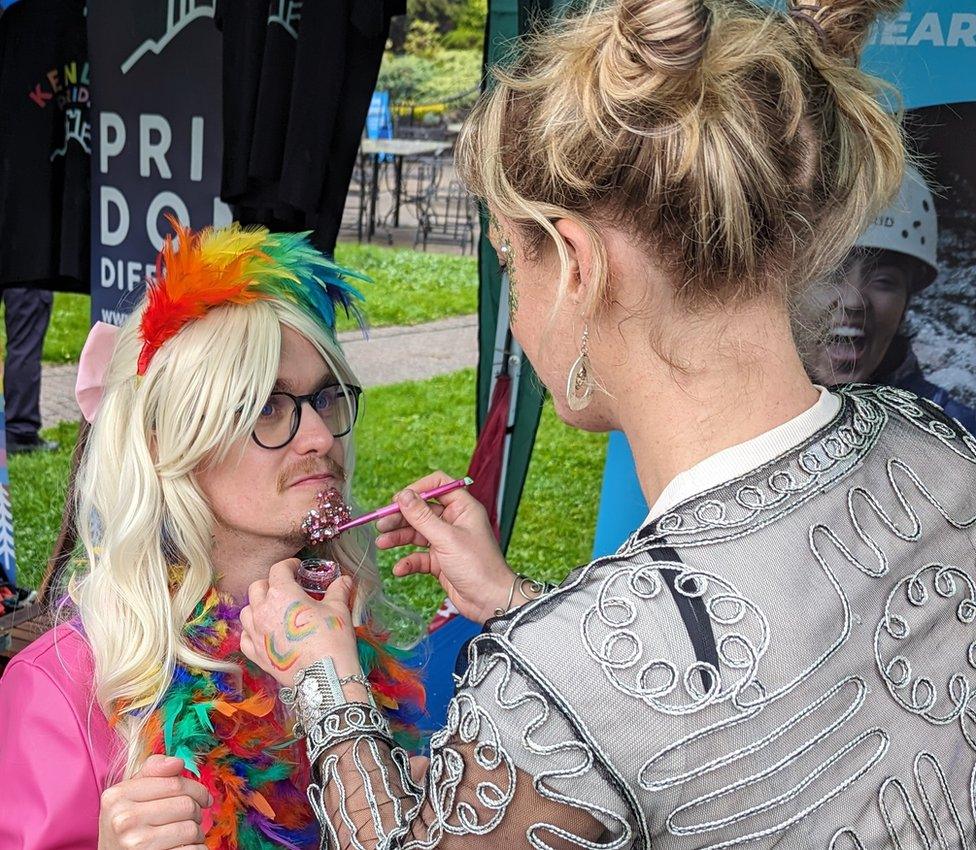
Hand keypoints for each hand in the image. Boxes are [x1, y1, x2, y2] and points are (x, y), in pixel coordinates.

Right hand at [97, 754, 209, 849]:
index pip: (175, 783)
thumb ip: (152, 772)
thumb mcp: (129, 796)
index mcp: (118, 796)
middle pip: (186, 805)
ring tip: (186, 836)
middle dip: (197, 812)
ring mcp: (135, 843)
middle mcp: (124, 819)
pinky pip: (191, 849)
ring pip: (191, 829)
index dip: (197, 790)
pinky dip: (195, 849)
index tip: (203, 798)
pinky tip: (183, 848)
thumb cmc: (126, 826)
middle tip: (193, 819)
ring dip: (197, 833)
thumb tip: (177, 762)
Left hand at [239, 559, 362, 687]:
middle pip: (257, 587)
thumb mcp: (338, 609)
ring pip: (246, 611)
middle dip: (270, 583)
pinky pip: (245, 637)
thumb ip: (338, 590)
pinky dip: (251, 631)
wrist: (325, 677)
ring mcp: (256, 634)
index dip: (288, 565)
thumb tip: (343, 580)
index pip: (278, 569)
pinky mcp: (256, 654)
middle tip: (286, 587)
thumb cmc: (332, 639)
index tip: (297, 567)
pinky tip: (264, 631)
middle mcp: (263, 611)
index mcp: (282, 594)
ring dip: (257, 605)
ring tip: (273, 609)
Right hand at [375, 471, 516, 623]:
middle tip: (381, 523)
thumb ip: (422, 517)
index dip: (418, 489)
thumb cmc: (478, 566)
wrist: (490, 601)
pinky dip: (408, 561)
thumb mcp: (446, 538)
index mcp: (463, 508)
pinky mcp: (441, 561)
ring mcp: (447, 542)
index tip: (398, 498)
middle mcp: (454, 522)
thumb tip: (403, 495)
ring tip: (382, 542)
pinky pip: (420, 556)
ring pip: (418, 533)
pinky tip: (399, 568)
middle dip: (401, 517)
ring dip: (399, 537)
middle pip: (422, 511)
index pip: (439, 486)